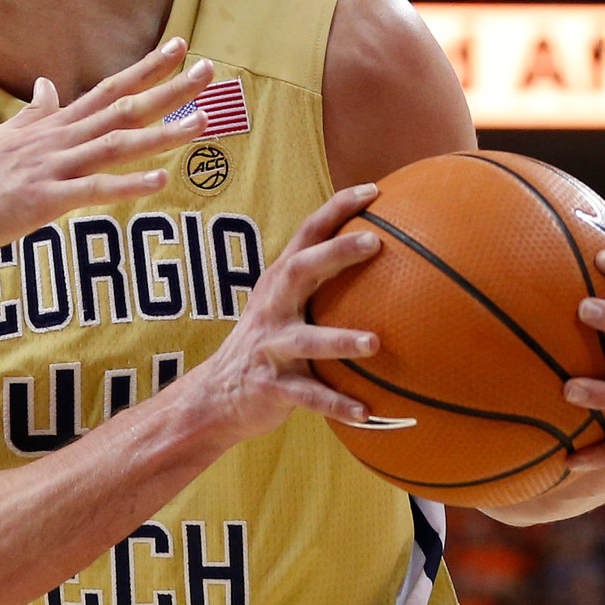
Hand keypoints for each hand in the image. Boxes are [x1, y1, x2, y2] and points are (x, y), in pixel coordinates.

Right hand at [0, 38, 212, 253]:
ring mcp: (52, 168)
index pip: (110, 90)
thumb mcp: (5, 136)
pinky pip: (92, 191)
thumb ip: (34, 112)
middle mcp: (60, 140)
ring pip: (116, 145)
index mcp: (54, 126)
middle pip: (124, 108)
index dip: (148, 69)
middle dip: (170, 89)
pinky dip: (127, 186)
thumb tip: (50, 86)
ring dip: (162, 133)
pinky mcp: (41, 200)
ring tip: (202, 123)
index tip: (182, 48)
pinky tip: (159, 182)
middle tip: (211, 70)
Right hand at [182, 183, 387, 443]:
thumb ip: (321, 285)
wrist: (217, 395)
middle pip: (300, 270)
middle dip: (336, 253)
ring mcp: (269, 346)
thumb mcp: (286, 306)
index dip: (337, 209)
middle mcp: (272, 307)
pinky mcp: (270, 385)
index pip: (307, 234)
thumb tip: (386, 259)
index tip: (373, 191)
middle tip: (375, 243)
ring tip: (374, 343)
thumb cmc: (269, 343)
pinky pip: (308, 396)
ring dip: (340, 339)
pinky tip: (368, 413)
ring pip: (306, 340)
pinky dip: (337, 404)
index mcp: (279, 283)